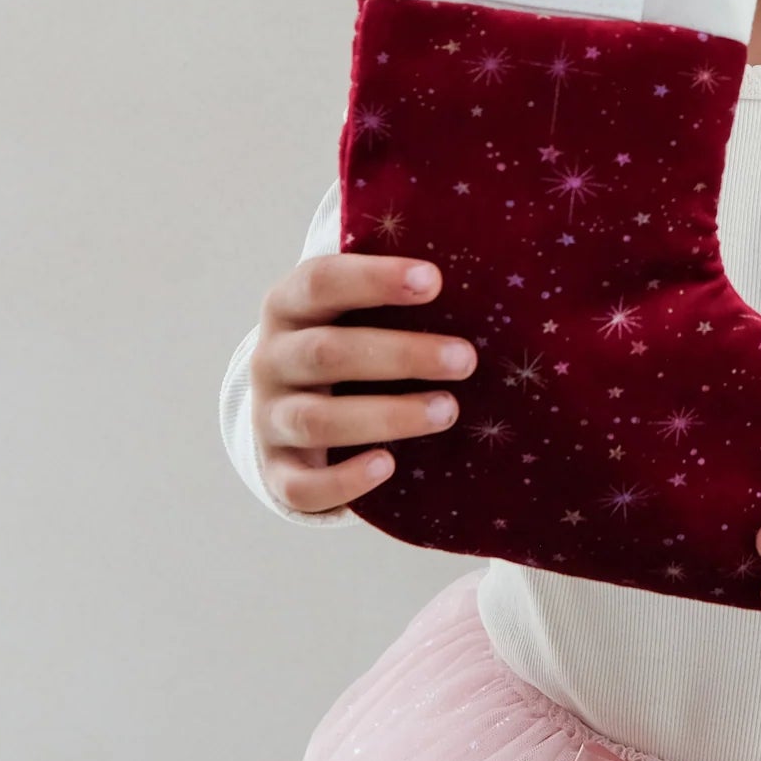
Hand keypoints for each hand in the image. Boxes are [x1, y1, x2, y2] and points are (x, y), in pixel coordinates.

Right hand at [250, 255, 478, 513]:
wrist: (294, 396)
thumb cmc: (352, 334)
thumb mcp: (359, 304)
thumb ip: (405, 287)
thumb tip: (491, 274)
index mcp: (290, 304)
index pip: (322, 281)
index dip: (376, 280)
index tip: (435, 281)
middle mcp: (271, 358)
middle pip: (327, 353)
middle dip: (402, 356)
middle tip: (466, 360)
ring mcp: (269, 417)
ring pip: (317, 420)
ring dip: (387, 416)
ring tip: (448, 411)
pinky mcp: (277, 470)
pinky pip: (300, 486)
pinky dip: (343, 481)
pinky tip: (388, 465)